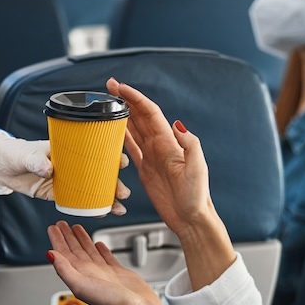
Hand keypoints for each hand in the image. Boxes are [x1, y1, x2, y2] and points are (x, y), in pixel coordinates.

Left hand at [0, 128, 130, 214]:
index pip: (94, 150)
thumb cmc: (12, 152)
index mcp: (67, 149)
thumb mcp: (24, 154)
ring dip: (107, 199)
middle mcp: (70, 164)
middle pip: (98, 173)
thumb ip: (35, 160)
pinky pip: (77, 202)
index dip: (110, 156)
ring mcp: (65, 180)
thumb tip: (48, 168)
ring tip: (119, 208)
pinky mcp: (56, 193)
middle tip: (123, 192)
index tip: (121, 161)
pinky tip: (102, 214)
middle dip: (114, 183)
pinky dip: (90, 208)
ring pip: (91, 189)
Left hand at [47, 221, 176, 304]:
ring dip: (82, 240)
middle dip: (67, 237)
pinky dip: (101, 250)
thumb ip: (64, 269)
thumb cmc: (111, 303)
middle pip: (74, 250)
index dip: (57, 240)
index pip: (63, 253)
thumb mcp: (81, 285)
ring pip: (89, 252)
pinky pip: (107, 258)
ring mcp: (103, 273)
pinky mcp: (119, 274)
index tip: (53, 228)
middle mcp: (90, 274)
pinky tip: (99, 244)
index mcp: (79, 275)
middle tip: (62, 224)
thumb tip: (50, 254)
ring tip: (77, 228)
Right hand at [106, 78, 212, 234]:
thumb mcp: (197, 169)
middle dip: (125, 100)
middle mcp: (160, 146)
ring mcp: (152, 157)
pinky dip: (121, 137)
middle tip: (109, 87)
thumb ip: (190, 145)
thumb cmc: (196, 196)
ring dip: (122, 115)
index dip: (135, 98)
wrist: (191, 218)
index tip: (120, 87)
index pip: (150, 113)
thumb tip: (177, 125)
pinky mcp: (146, 170)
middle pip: (139, 116)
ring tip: (107, 103)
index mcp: (169, 143)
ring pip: (134, 129)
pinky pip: (131, 148)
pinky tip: (113, 130)